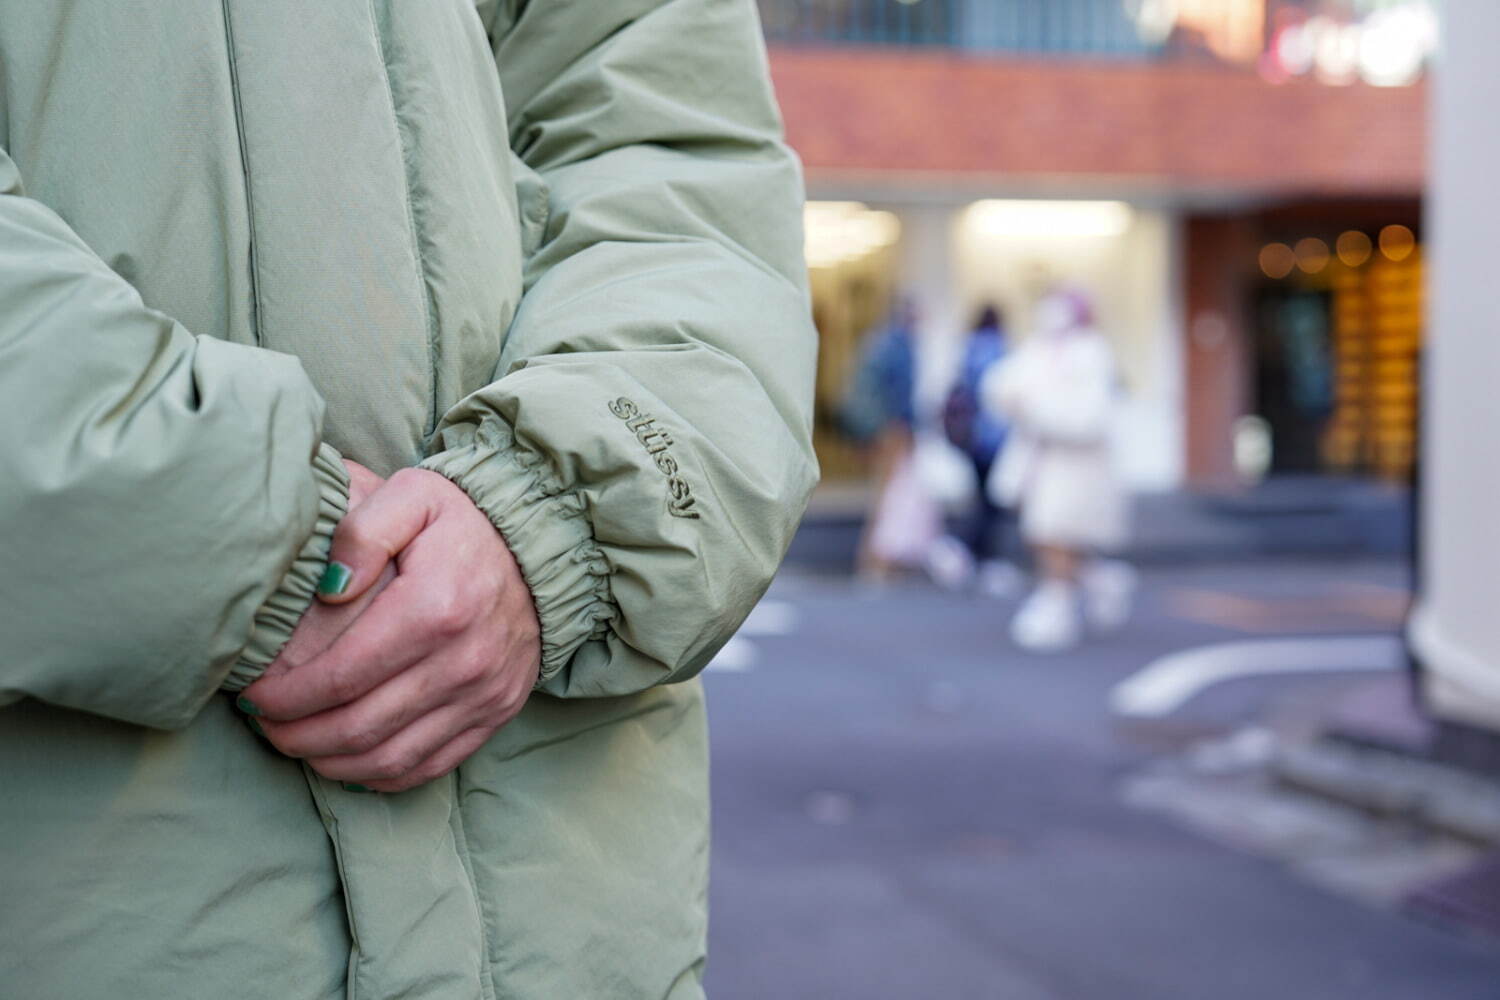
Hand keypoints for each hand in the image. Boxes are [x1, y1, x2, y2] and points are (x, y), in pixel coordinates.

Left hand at [243, 468, 540, 791]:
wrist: (544, 549)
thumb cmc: (464, 523)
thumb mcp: (413, 496)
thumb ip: (363, 531)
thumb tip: (328, 588)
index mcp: (435, 608)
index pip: (340, 676)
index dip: (285, 696)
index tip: (252, 693)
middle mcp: (463, 662)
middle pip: (358, 727)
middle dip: (296, 735)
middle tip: (263, 724)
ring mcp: (484, 695)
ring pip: (390, 759)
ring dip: (331, 762)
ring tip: (297, 744)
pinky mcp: (496, 714)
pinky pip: (430, 767)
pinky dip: (380, 775)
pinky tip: (348, 759)